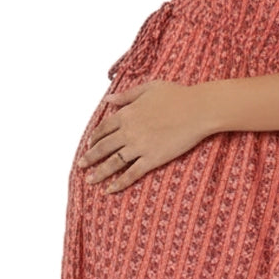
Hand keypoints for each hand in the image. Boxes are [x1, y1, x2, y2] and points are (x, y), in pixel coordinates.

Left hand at [77, 79, 212, 191]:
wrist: (197, 109)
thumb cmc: (177, 95)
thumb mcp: (149, 88)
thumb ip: (127, 95)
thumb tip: (108, 100)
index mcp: (127, 113)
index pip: (104, 128)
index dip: (95, 137)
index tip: (90, 144)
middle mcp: (128, 131)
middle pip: (103, 147)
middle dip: (90, 157)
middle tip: (81, 165)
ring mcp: (139, 146)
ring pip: (113, 162)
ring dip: (99, 173)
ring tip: (90, 180)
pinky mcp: (152, 159)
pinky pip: (131, 174)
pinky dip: (119, 183)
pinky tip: (110, 190)